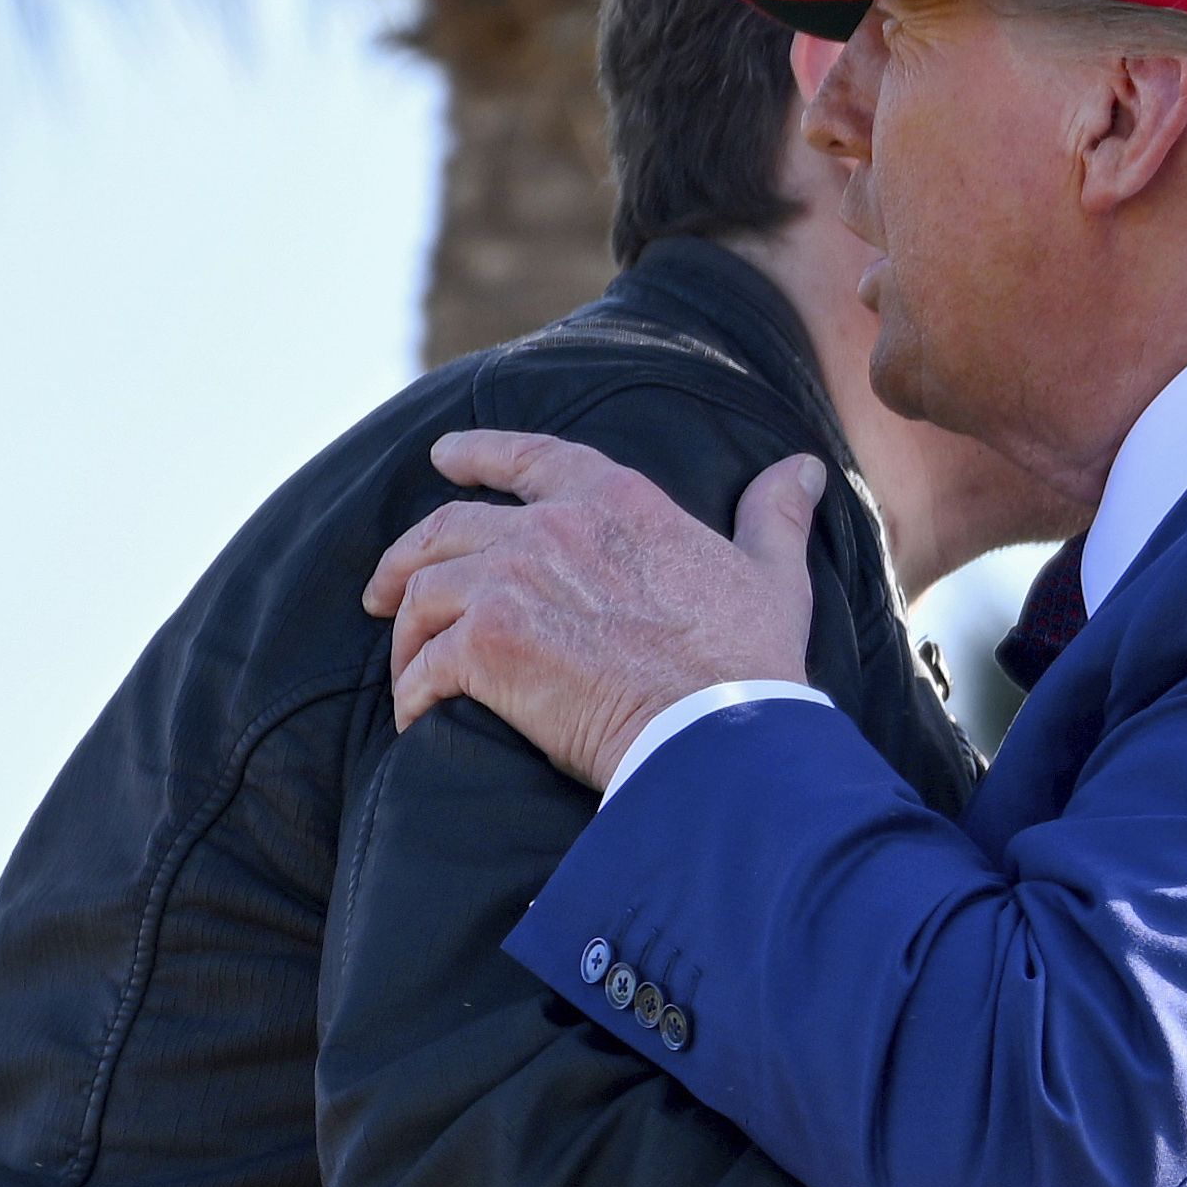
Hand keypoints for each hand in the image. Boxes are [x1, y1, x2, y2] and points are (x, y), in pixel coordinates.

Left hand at [363, 431, 829, 787]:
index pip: (529, 457)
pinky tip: (418, 718)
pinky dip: (413, 694)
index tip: (441, 459)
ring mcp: (511, 582)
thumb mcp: (773, 575)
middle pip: (447, 527)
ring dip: (407, 635)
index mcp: (616, 499)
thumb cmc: (751, 662)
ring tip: (408, 669)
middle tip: (384, 590)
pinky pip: (424, 668)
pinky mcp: (486, 648)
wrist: (719, 734)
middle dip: (404, 558)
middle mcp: (551, 526)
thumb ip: (775, 516)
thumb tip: (802, 468)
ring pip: (423, 595)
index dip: (477, 453)